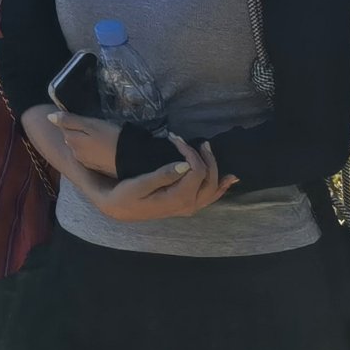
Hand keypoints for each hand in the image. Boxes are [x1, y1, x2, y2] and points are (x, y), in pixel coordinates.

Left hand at [44, 111, 119, 174]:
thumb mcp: (90, 124)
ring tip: (103, 137)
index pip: (65, 126)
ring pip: (82, 147)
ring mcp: (86, 162)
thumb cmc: (111, 137)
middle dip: (80, 132)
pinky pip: (91, 155)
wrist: (133, 159)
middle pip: (72, 137)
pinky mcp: (98, 168)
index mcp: (71, 140)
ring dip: (88, 141)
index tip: (87, 119)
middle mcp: (74, 153)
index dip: (75, 121)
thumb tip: (49, 116)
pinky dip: (95, 150)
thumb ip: (69, 120)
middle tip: (97, 127)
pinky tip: (106, 148)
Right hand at [80, 136, 238, 222]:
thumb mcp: (140, 184)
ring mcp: (190, 208)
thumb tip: (185, 164)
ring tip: (209, 151)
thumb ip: (163, 175)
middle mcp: (189, 205)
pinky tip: (229, 179)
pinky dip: (221, 187)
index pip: (196, 172)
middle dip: (205, 157)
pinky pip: (210, 197)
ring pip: (213, 189)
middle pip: (208, 179)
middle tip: (196, 141)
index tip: (175, 139)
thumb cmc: (126, 195)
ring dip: (215, 169)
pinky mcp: (187, 206)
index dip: (190, 153)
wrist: (119, 210)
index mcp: (178, 198)